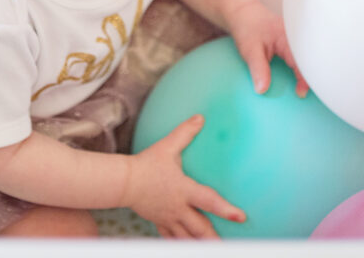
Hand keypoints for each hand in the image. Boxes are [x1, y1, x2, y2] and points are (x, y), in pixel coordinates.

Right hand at [124, 115, 245, 238]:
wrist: (124, 181)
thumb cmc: (146, 163)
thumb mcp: (167, 146)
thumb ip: (185, 133)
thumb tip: (200, 118)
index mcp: (183, 189)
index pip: (208, 201)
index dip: (225, 209)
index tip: (240, 217)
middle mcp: (178, 207)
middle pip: (200, 228)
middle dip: (214, 240)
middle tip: (227, 246)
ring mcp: (169, 218)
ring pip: (187, 238)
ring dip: (199, 245)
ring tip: (210, 250)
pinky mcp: (160, 222)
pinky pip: (172, 238)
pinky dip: (180, 244)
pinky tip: (187, 246)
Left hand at [228, 0, 308, 96]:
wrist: (244, 14)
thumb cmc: (247, 29)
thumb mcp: (249, 50)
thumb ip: (258, 69)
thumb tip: (262, 90)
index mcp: (288, 39)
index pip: (303, 62)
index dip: (304, 79)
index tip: (300, 93)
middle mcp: (296, 38)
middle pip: (312, 59)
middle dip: (314, 76)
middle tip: (309, 93)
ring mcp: (297, 39)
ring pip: (309, 57)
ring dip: (310, 71)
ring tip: (308, 87)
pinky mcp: (294, 42)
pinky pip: (303, 55)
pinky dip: (303, 67)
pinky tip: (300, 77)